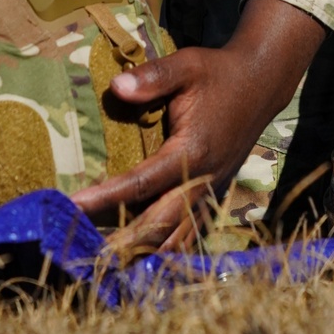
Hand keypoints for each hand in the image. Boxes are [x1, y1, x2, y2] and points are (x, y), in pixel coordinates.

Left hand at [74, 0, 324, 256]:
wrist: (260, 84)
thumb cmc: (217, 73)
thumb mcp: (186, 66)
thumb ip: (153, 77)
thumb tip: (116, 88)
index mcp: (192, 151)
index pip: (142, 183)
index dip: (107, 196)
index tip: (73, 205)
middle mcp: (203, 180)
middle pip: (159, 225)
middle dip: (122, 242)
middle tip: (84, 253)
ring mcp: (210, 193)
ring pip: (176, 239)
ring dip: (144, 255)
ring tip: (107, 267)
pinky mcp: (213, 195)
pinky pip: (189, 233)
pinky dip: (166, 250)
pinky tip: (142, 261)